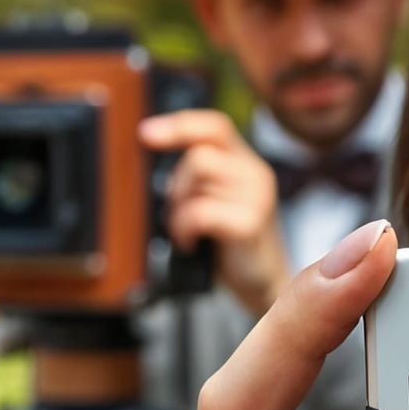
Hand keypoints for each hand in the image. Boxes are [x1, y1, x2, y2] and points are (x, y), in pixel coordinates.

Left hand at [140, 110, 289, 315]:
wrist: (262, 284)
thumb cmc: (232, 246)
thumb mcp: (216, 201)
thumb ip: (197, 177)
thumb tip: (154, 160)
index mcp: (246, 163)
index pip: (214, 127)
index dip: (179, 125)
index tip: (146, 135)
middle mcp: (256, 174)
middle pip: (198, 156)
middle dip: (176, 185)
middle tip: (178, 211)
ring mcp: (257, 198)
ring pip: (196, 182)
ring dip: (179, 209)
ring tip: (186, 230)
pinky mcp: (251, 223)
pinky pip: (199, 212)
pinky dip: (184, 228)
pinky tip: (190, 242)